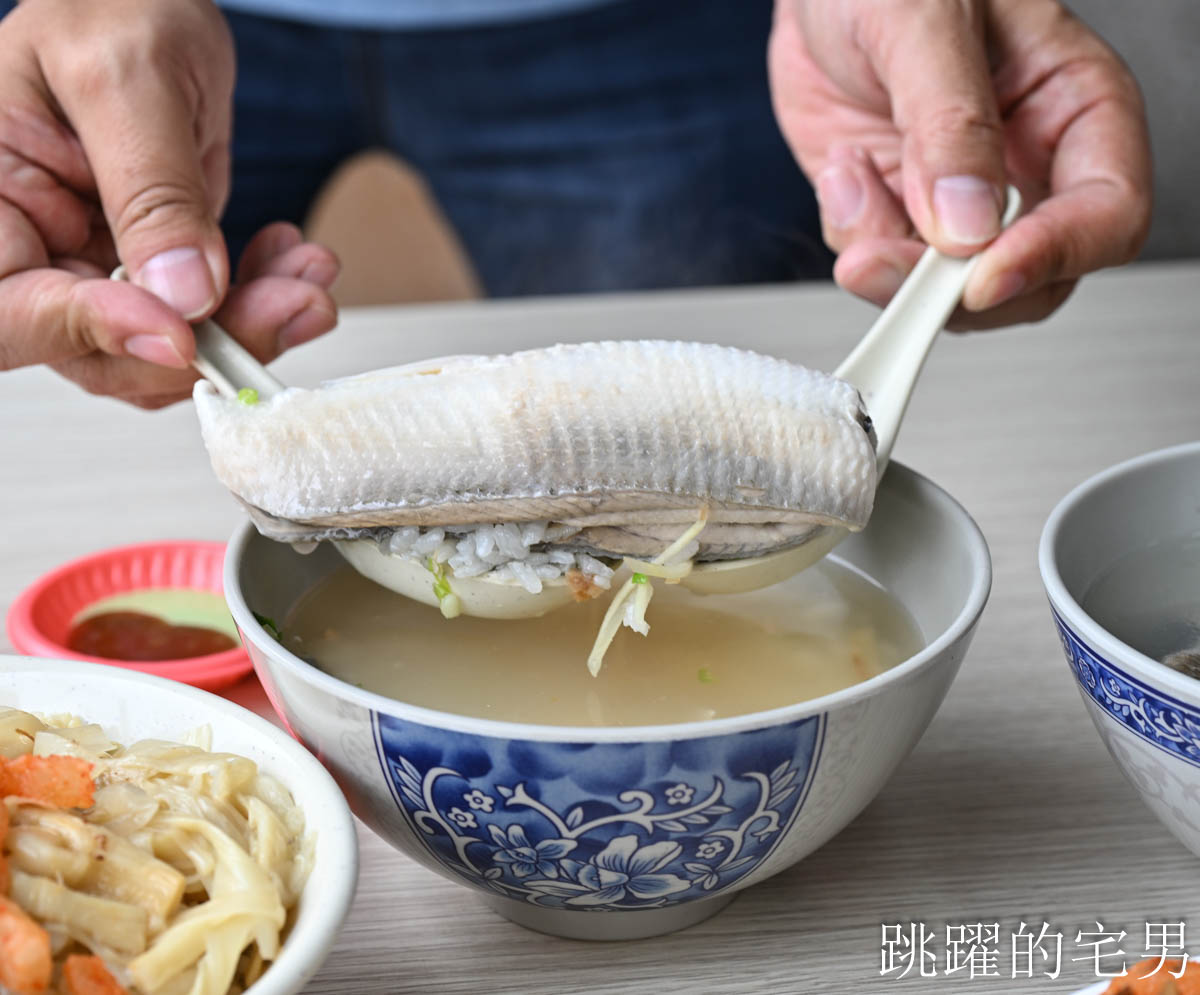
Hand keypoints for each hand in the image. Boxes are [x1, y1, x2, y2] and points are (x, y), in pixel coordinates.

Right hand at [0, 0, 337, 399]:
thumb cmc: (113, 5)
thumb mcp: (126, 79)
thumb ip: (152, 190)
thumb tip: (182, 294)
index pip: (14, 313)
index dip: (93, 333)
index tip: (181, 331)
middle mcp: (35, 249)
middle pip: (101, 352)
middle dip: (205, 343)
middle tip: (290, 305)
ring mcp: (97, 267)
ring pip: (167, 348)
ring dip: (251, 326)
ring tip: (308, 280)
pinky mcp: (158, 271)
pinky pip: (209, 317)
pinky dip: (263, 300)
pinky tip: (295, 260)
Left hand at [769, 0, 1151, 327]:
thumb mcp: (926, 22)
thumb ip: (949, 122)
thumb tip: (965, 223)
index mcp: (1075, 106)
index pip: (1108, 213)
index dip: (1054, 256)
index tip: (983, 275)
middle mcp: (1025, 165)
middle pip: (1028, 279)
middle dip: (948, 286)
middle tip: (882, 259)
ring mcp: (958, 198)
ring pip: (946, 289)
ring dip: (885, 260)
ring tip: (850, 174)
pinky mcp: (899, 212)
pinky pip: (882, 263)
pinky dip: (850, 233)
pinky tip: (843, 168)